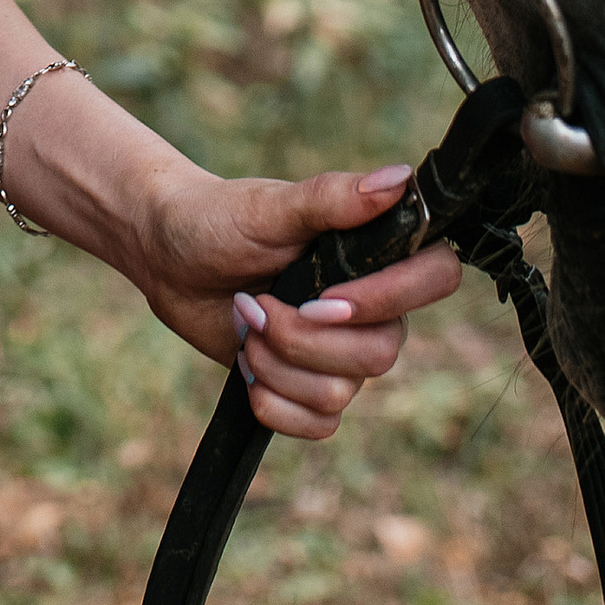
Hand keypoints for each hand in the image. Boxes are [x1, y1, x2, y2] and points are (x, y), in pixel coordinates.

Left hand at [128, 156, 462, 443]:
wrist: (169, 258)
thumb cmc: (221, 220)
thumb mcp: (270, 205)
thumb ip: (333, 197)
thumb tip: (399, 180)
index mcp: (375, 253)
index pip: (435, 278)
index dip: (387, 299)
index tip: (321, 296)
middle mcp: (372, 308)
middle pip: (381, 354)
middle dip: (303, 339)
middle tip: (256, 305)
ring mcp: (342, 352)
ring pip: (341, 393)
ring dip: (278, 366)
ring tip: (245, 325)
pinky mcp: (309, 388)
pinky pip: (319, 424)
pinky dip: (274, 404)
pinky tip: (248, 370)